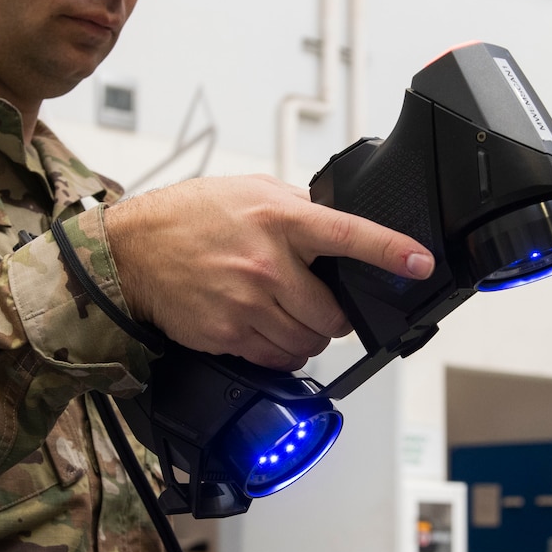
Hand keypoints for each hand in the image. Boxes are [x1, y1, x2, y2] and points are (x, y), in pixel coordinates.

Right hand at [105, 175, 433, 370]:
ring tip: (287, 314)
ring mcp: (247, 303)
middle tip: (318, 302)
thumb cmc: (188, 219)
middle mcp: (266, 264)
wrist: (131, 252)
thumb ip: (298, 207)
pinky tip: (264, 328)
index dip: (390, 250)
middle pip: (333, 312)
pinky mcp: (228, 334)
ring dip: (310, 336)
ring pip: (310, 343)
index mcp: (279, 219)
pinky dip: (281, 351)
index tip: (419, 261)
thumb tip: (339, 219)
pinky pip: (277, 359)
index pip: (349, 234)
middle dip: (335, 314)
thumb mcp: (249, 192)